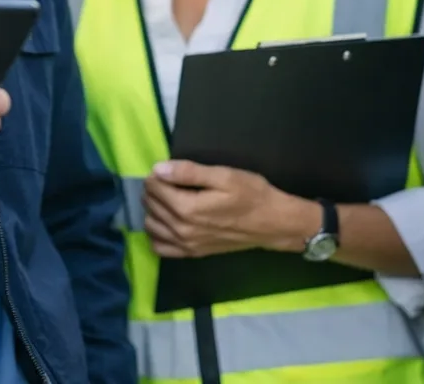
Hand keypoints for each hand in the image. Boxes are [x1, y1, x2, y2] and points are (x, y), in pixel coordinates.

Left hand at [141, 160, 317, 259]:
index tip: (167, 169)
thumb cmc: (251, 195)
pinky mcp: (192, 254)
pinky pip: (160, 248)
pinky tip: (167, 222)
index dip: (157, 174)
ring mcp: (186, 245)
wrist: (273, 224)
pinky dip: (157, 234)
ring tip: (169, 198)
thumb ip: (188, 173)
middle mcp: (182, 230)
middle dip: (154, 189)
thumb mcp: (223, 176)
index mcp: (188, 208)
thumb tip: (158, 169)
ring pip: (151, 225)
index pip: (155, 187)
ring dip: (153, 209)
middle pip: (151, 205)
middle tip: (169, 180)